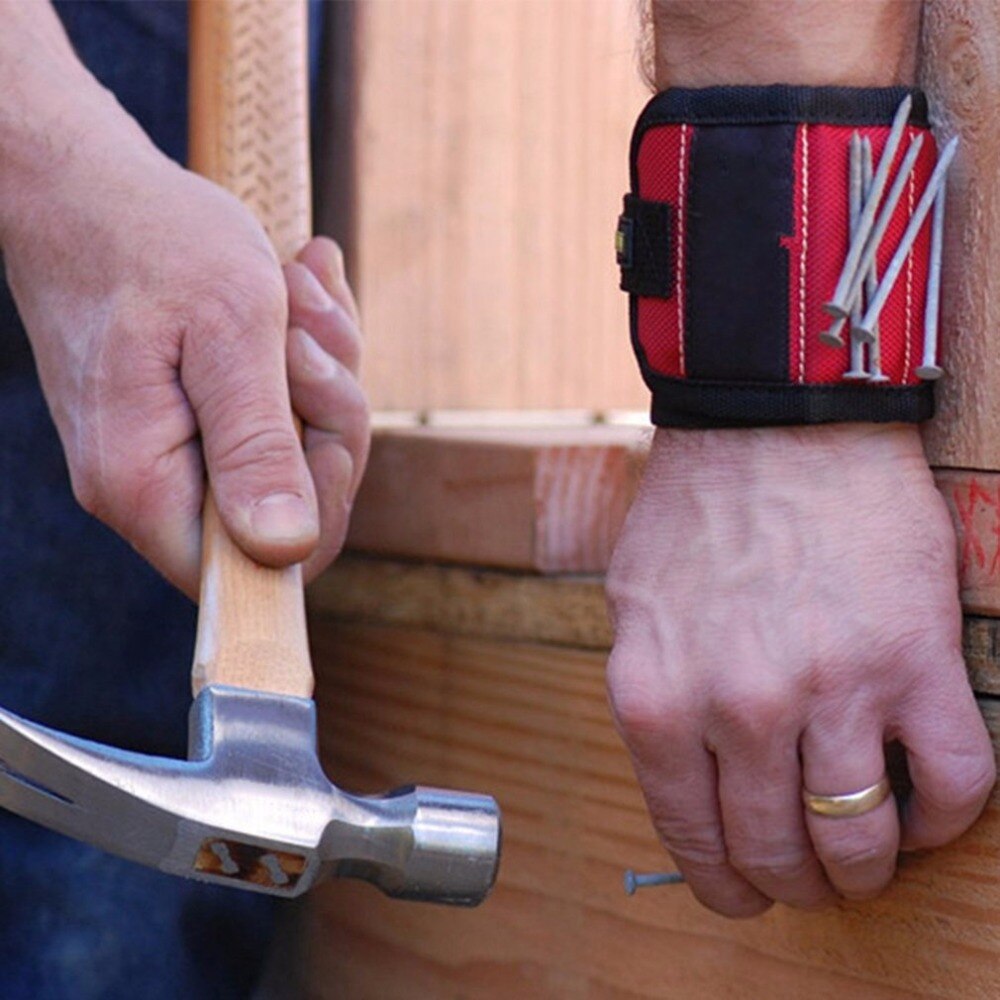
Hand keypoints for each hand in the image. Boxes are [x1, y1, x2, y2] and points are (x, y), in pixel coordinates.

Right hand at [2, 99, 367, 598]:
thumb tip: (283, 552)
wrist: (87, 186)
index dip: (318, 508)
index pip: (256, 572)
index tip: (321, 423)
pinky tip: (298, 291)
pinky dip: (301, 357)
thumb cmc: (153, 242)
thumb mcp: (231, 333)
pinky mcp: (189, 420)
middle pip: (290, 506)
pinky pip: (275, 414)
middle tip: (307, 331)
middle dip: (327, 412)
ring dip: (319, 370)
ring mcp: (171, 454)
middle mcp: (151, 487)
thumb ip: (255, 446)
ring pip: (291, 452)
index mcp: (146, 486)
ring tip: (299, 288)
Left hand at [606, 424, 994, 916]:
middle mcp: (738, 708)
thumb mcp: (632, 608)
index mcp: (656, 699)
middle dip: (795, 886)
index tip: (745, 896)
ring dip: (865, 869)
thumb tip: (686, 776)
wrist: (775, 426)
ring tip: (866, 861)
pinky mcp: (914, 662)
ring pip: (860, 839)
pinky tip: (927, 809)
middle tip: (810, 883)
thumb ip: (653, 699)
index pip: (692, 838)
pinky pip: (957, 786)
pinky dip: (946, 819)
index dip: (725, 885)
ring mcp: (830, 689)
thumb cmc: (699, 511)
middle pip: (777, 852)